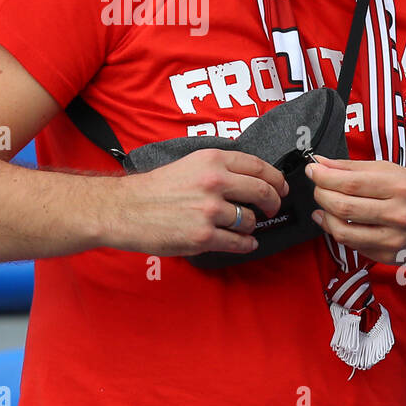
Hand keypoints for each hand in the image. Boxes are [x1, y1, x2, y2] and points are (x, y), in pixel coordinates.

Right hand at [107, 149, 286, 257]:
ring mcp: (210, 210)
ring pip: (250, 219)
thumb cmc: (155, 188)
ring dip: (252, 225)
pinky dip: (246, 244)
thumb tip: (249, 179)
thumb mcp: (189, 163)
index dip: (276, 178)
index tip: (280, 187)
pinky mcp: (203, 236)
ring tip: (245, 227)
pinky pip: (238, 242)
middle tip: (272, 208)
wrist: (125, 209)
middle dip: (273, 202)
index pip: (258, 166)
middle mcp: (214, 182)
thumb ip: (218, 168)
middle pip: (262, 191)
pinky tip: (245, 243)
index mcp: (212, 160)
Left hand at [306, 155, 405, 262]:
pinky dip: (338, 232)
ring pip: (343, 231)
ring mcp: (393, 239)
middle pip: (342, 206)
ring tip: (322, 205)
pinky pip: (353, 246)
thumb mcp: (396, 171)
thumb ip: (355, 168)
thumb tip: (322, 163)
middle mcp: (398, 214)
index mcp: (400, 186)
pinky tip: (335, 221)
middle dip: (320, 194)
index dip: (323, 177)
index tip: (312, 170)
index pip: (350, 183)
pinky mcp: (389, 256)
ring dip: (324, 216)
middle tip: (317, 186)